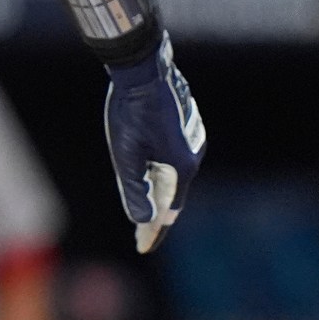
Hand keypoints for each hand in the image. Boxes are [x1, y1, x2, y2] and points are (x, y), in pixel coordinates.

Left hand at [104, 33, 205, 252]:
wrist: (143, 71)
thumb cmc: (131, 113)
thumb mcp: (126, 156)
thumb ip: (134, 190)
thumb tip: (143, 220)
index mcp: (181, 167)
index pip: (168, 210)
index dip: (153, 232)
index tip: (142, 248)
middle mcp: (192, 156)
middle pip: (171, 195)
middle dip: (155, 217)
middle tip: (141, 237)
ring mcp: (190, 141)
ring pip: (171, 177)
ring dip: (157, 196)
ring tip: (143, 213)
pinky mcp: (183, 129)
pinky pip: (170, 162)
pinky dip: (158, 176)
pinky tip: (150, 179)